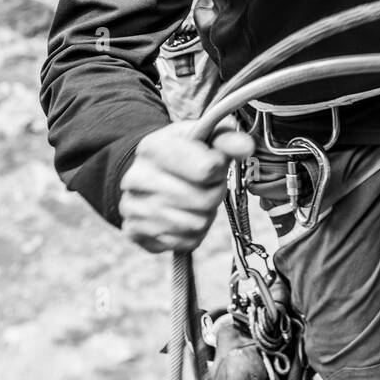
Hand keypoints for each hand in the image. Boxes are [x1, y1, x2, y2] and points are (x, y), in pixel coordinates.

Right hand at [119, 121, 253, 252]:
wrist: (146, 174)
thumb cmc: (182, 152)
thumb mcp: (202, 136)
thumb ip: (227, 139)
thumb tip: (246, 146)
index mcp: (153, 147)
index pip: (206, 168)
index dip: (220, 168)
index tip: (214, 163)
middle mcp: (136, 178)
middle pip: (204, 200)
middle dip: (215, 192)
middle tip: (208, 183)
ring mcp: (133, 209)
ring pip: (196, 224)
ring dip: (206, 213)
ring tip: (196, 198)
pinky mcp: (136, 234)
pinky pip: (185, 242)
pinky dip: (194, 232)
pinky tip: (185, 214)